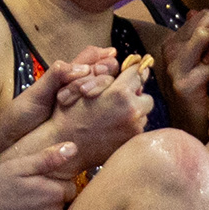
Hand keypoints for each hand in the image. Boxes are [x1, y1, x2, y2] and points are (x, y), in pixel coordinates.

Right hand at [43, 50, 153, 169]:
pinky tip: (112, 128)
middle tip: (120, 100)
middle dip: (136, 96)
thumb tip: (124, 66)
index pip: (138, 73)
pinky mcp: (131, 142)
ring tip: (113, 116)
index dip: (133, 71)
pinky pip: (137, 129)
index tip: (131, 72)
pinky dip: (129, 126)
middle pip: (147, 97)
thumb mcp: (81, 86)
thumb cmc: (68, 114)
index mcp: (119, 93)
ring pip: (143, 115)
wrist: (61, 143)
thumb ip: (104, 74)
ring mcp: (134, 129)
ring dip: (133, 112)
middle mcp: (132, 111)